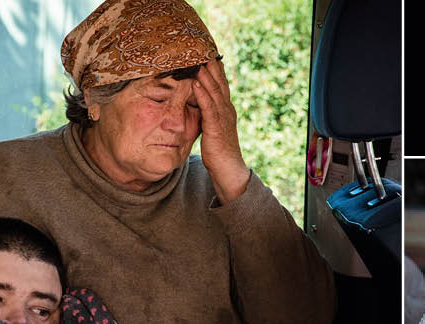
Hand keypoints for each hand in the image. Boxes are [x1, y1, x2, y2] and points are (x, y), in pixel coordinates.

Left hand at [192, 58, 249, 203]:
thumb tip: (196, 105)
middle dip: (213, 67)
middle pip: (220, 84)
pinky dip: (202, 94)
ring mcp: (223, 119)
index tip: (208, 56)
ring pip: (215, 92)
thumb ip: (206, 117)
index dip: (216, 71)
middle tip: (205, 50)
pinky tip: (196, 84)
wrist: (229, 171)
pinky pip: (209, 108)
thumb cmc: (218, 153)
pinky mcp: (216, 128)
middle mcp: (227, 111)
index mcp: (226, 111)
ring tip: (200, 61)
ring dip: (207, 76)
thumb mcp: (212, 131)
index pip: (221, 86)